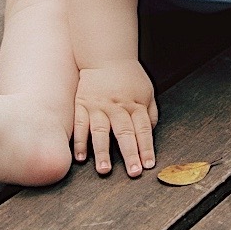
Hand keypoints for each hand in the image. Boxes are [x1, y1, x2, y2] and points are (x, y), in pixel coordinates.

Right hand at [74, 61, 157, 176]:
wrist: (106, 56)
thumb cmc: (129, 76)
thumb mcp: (147, 91)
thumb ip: (150, 113)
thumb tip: (150, 134)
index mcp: (135, 104)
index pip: (143, 129)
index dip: (146, 148)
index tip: (148, 165)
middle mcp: (117, 107)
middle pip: (125, 133)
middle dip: (129, 154)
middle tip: (133, 173)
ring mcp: (98, 106)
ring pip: (101, 131)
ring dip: (103, 152)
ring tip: (104, 170)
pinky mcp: (82, 105)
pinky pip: (80, 125)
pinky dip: (79, 141)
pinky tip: (80, 157)